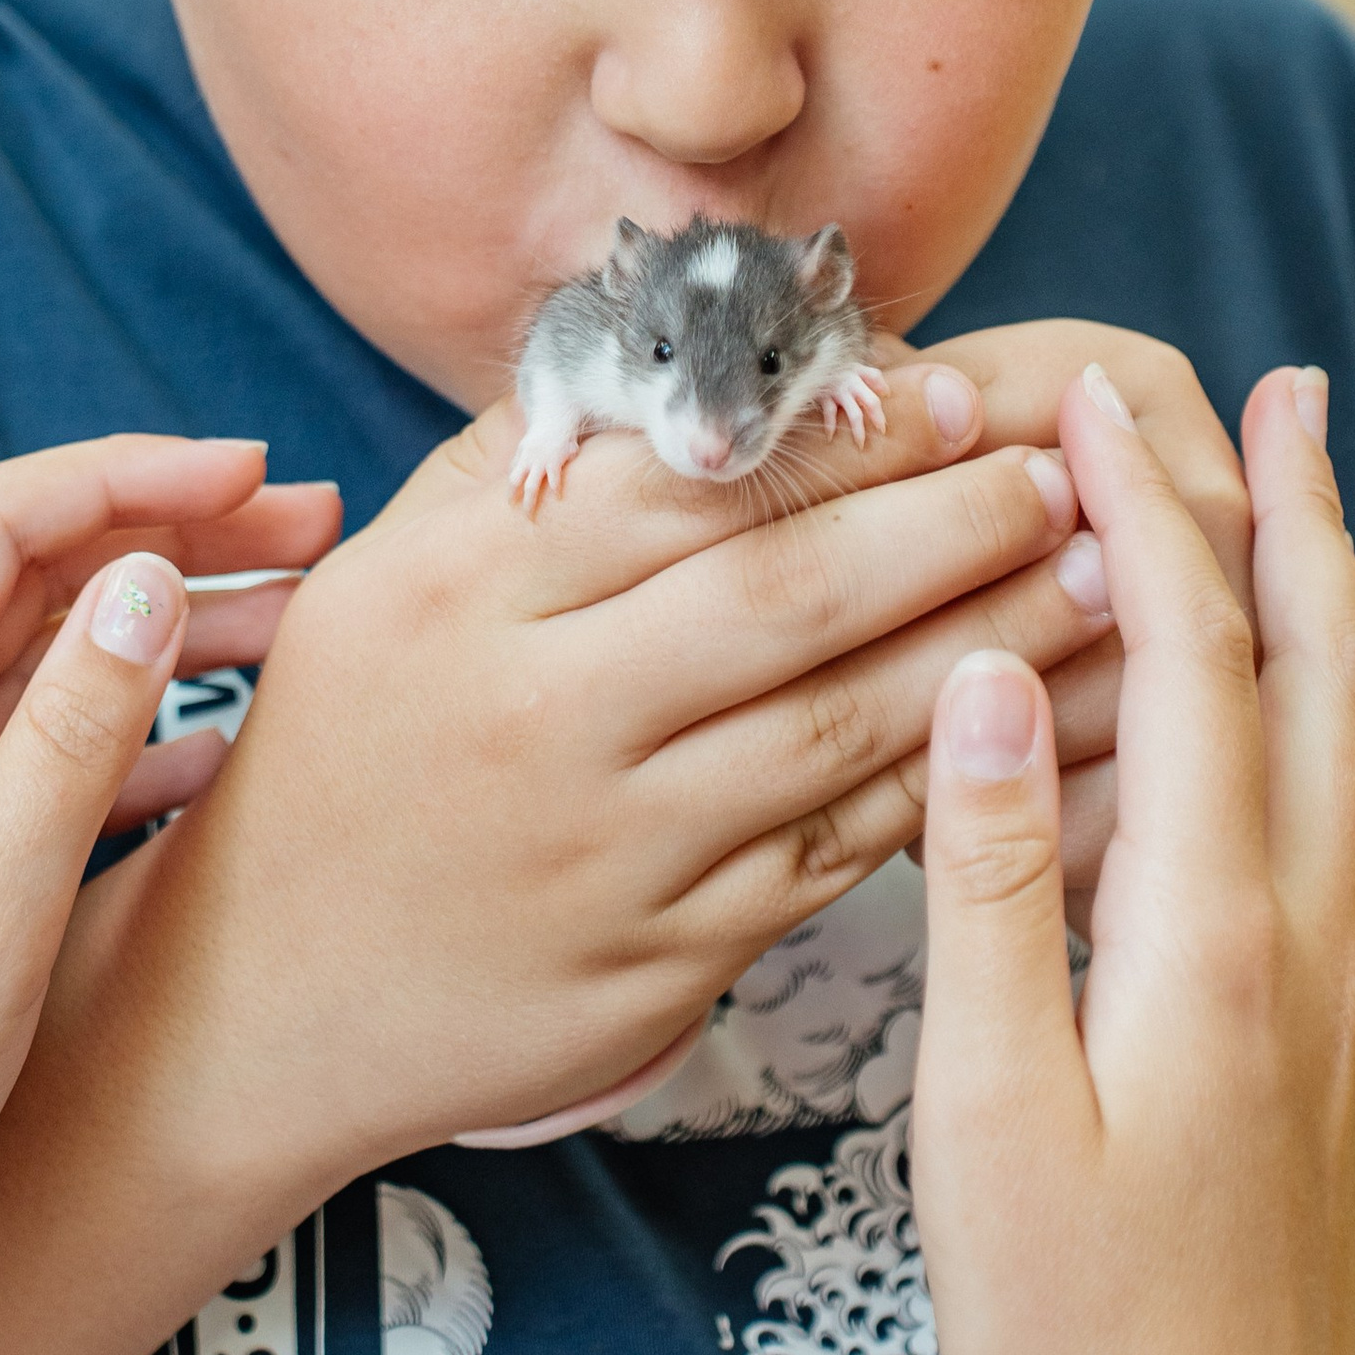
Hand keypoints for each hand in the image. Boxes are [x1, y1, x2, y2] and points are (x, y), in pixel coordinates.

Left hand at [0, 434, 339, 1354]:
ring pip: (11, 671)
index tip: (262, 473)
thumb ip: (68, 739)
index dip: (131, 476)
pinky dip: (102, 736)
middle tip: (315, 536)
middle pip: (9, 582)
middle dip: (162, 538)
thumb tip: (147, 579)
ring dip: (146, 634)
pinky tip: (206, 755)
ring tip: (293, 628)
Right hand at [77, 365, 1119, 1199]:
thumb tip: (672, 352)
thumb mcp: (380, 580)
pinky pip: (832, 856)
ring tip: (1097, 584)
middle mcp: (536, 717)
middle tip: (1065, 477)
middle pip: (784, 597)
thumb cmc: (339, 755)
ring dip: (988, 649)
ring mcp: (607, 853)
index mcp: (461, 595)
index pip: (688, 485)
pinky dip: (941, 786)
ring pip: (836, 730)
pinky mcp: (661, 965)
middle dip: (950, 528)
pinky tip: (1022, 729)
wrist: (256, 1002)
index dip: (840, 439)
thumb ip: (519, 470)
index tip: (958, 391)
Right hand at [913, 364, 1354, 1354]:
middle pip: (1321, 685)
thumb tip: (980, 678)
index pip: (1189, 665)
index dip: (1144, 516)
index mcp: (1209, 939)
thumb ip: (989, 883)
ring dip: (1341, 634)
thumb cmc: (1071, 1345)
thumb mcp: (982, 1109)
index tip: (1089, 403)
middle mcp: (1315, 958)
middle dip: (1292, 522)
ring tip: (1311, 543)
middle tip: (1270, 394)